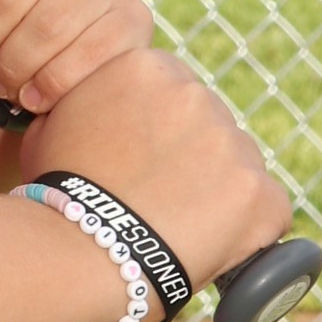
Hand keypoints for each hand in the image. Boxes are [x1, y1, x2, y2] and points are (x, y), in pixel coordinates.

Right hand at [20, 51, 289, 301]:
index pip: (172, 91)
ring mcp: (234, 145)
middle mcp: (198, 95)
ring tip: (174, 228)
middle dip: (190, 156)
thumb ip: (94, 100)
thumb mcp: (54, 122)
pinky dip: (248, 230)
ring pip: (238, 165)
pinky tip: (210, 246)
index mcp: (148, 68)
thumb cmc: (56, 194)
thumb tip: (106, 106)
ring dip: (217, 190)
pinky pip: (266, 210)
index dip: (158, 130)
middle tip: (155, 198)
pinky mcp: (260, 195)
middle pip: (208, 123)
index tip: (142, 161)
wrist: (78, 253)